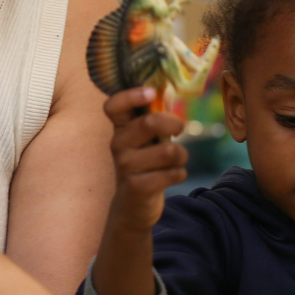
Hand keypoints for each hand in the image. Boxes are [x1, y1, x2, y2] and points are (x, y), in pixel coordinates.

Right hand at [104, 87, 187, 232]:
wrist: (133, 205)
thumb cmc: (145, 164)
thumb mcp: (144, 140)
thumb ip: (152, 117)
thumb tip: (168, 89)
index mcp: (120, 129)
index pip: (113, 106)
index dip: (130, 96)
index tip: (151, 93)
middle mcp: (118, 145)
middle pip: (149, 123)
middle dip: (174, 124)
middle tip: (179, 130)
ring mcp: (126, 166)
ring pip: (168, 151)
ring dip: (181, 155)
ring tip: (176, 160)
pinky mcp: (138, 187)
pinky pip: (172, 174)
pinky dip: (179, 174)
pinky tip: (172, 176)